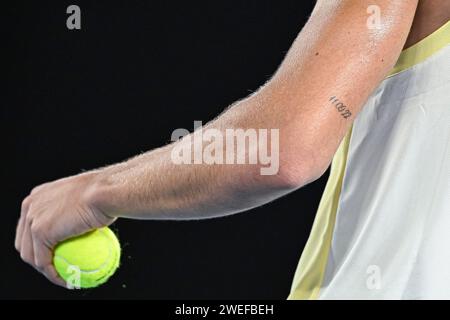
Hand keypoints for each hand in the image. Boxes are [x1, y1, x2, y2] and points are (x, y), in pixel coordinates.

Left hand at [15, 171, 114, 287]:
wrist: (105, 192)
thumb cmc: (106, 193)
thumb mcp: (86, 198)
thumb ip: (77, 209)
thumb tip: (85, 224)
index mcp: (39, 195)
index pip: (30, 224)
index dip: (38, 243)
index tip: (55, 254)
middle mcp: (31, 205)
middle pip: (25, 241)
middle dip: (36, 258)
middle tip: (58, 268)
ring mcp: (33, 218)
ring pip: (30, 255)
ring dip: (44, 270)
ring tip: (62, 277)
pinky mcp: (40, 231)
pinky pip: (43, 261)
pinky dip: (53, 274)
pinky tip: (67, 280)